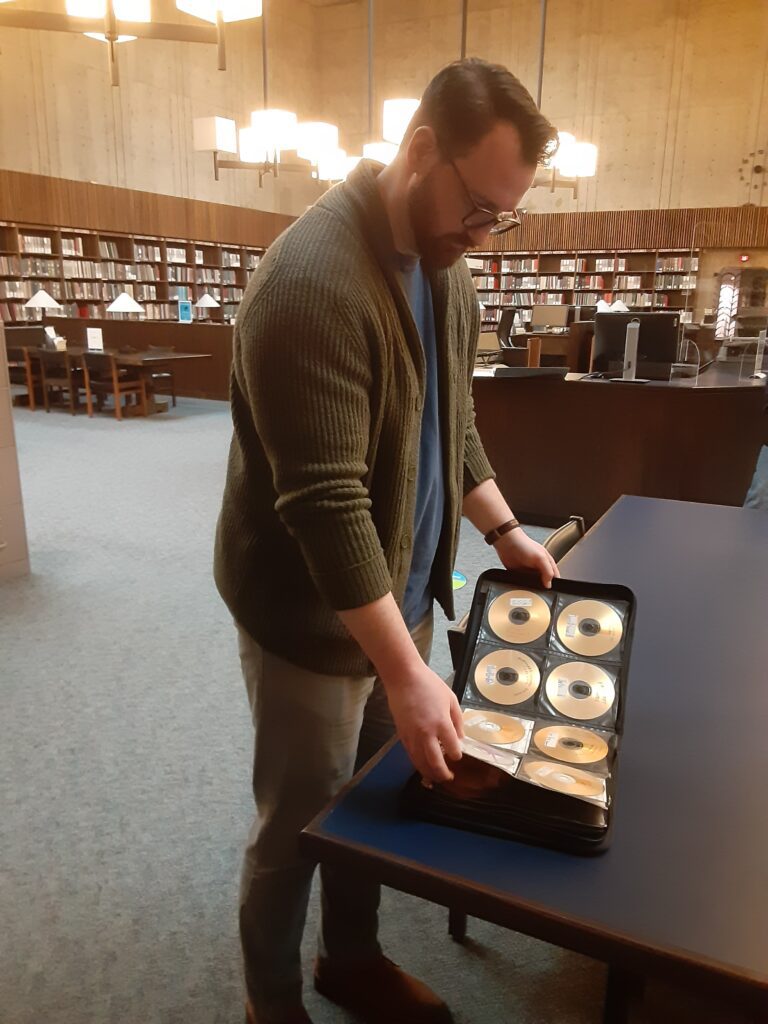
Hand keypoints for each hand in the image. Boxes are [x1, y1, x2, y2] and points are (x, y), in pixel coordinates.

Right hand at [383, 662, 463, 782]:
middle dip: (443, 773)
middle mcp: (427, 733)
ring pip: (420, 762)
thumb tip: (460, 738)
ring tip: (435, 778)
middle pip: (435, 762)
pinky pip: (410, 754)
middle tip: (449, 778)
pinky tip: (421, 766)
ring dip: (429, 773)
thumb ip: (457, 720)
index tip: (458, 755)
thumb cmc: (429, 684)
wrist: (403, 677)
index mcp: (442, 723)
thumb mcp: (451, 699)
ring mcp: (412, 735)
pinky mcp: (401, 734)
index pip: (453, 749)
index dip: (457, 755)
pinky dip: (416, 763)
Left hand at [494, 528, 558, 586]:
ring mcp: (529, 572)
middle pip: (544, 582)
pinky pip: (523, 584)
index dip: (554, 584)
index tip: (550, 591)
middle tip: (539, 592)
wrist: (507, 543)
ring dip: (532, 588)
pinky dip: (522, 586)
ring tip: (530, 590)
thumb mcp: (541, 557)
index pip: (554, 577)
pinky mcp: (519, 574)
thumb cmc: (524, 545)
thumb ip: (548, 571)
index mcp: (547, 563)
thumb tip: (549, 584)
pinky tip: (522, 587)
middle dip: (542, 588)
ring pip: (533, 584)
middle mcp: (539, 568)